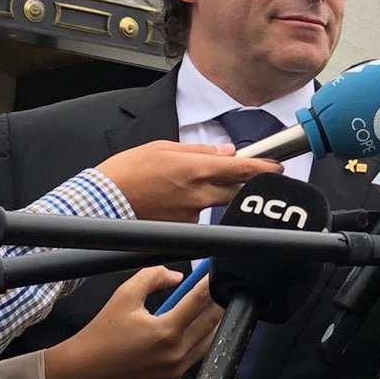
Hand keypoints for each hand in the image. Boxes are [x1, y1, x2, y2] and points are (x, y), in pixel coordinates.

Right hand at [44, 267, 222, 378]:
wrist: (84, 370)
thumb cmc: (103, 332)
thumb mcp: (125, 295)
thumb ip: (153, 277)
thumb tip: (179, 277)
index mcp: (166, 331)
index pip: (201, 301)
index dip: (211, 284)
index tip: (216, 273)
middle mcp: (175, 354)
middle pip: (212, 322)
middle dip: (218, 302)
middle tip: (220, 288)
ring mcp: (175, 371)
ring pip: (209, 342)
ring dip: (211, 324)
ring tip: (208, 308)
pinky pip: (194, 358)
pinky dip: (198, 343)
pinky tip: (192, 330)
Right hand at [96, 140, 281, 221]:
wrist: (101, 203)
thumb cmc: (126, 172)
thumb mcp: (162, 148)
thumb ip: (198, 151)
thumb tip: (225, 152)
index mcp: (196, 169)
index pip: (242, 168)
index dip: (264, 167)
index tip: (277, 167)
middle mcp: (199, 194)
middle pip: (239, 190)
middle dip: (250, 183)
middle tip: (256, 176)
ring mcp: (192, 215)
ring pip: (219, 204)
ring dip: (220, 194)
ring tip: (195, 183)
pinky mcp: (183, 230)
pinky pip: (200, 217)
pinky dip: (197, 207)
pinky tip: (177, 199)